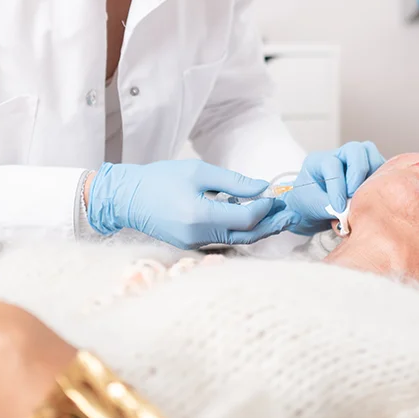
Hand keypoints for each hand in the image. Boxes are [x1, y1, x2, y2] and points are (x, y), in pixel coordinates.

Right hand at [86, 159, 299, 248]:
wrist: (129, 198)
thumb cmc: (161, 179)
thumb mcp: (199, 172)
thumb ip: (233, 181)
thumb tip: (262, 188)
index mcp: (200, 217)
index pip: (246, 219)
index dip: (265, 208)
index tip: (274, 194)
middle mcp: (199, 237)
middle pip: (246, 236)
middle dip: (270, 224)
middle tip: (289, 213)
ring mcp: (195, 245)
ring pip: (237, 240)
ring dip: (258, 227)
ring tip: (276, 215)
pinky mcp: (192, 246)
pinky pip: (223, 239)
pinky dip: (239, 229)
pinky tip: (249, 215)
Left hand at [284, 141, 385, 234]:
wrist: (309, 210)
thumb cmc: (307, 205)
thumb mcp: (311, 207)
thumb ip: (329, 207)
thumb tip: (348, 210)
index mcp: (318, 161)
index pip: (332, 164)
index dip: (337, 187)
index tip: (338, 207)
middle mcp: (337, 156)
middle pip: (355, 149)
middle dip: (358, 172)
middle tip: (354, 194)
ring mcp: (352, 161)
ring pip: (370, 154)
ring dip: (372, 174)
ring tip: (366, 195)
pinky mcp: (366, 170)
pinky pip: (379, 166)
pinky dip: (380, 179)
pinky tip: (374, 195)